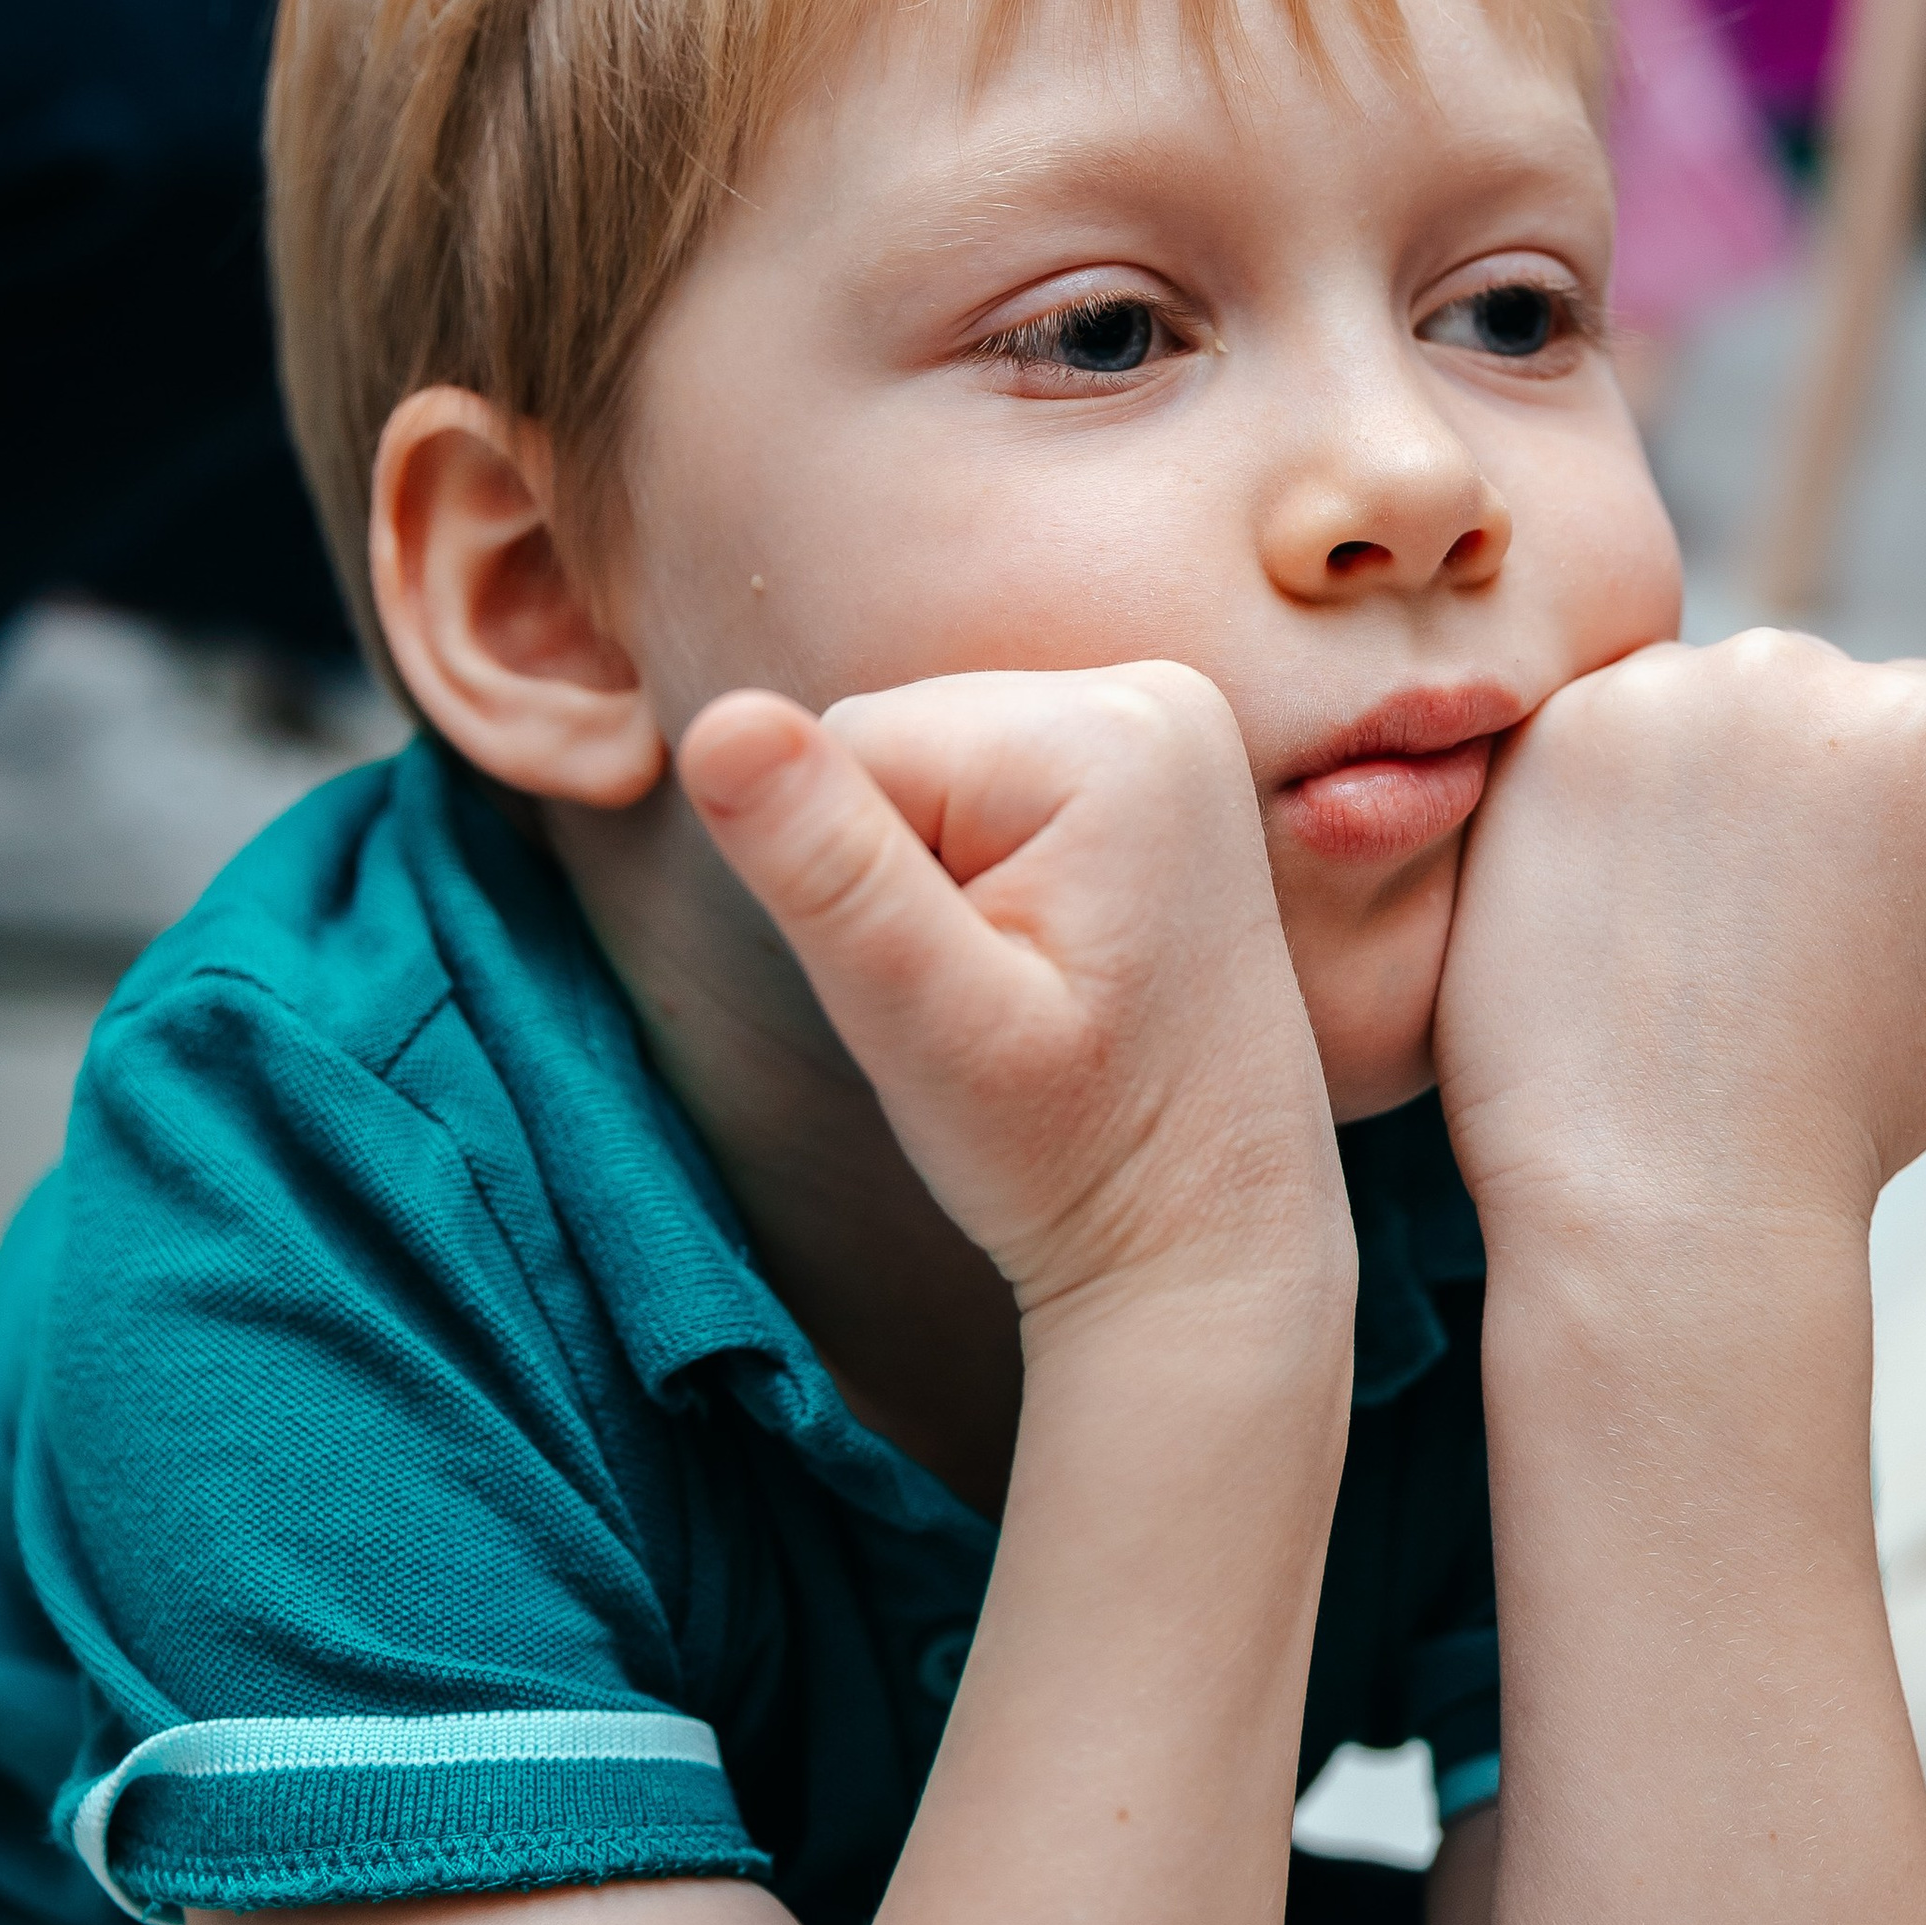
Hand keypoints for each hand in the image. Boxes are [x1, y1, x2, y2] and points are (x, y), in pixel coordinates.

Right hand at [680, 666, 1344, 1318]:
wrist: (1207, 1232)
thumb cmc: (1076, 1155)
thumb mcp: (931, 1026)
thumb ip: (828, 869)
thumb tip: (717, 723)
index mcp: (1109, 733)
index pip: (845, 745)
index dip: (848, 887)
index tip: (955, 992)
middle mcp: (1151, 692)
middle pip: (891, 743)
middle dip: (897, 877)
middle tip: (988, 1003)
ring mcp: (1164, 722)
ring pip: (929, 767)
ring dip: (936, 881)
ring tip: (1023, 991)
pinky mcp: (1155, 766)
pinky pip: (987, 786)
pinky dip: (983, 873)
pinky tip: (1053, 959)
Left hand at [1434, 632, 1925, 1236]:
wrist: (1665, 1192)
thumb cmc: (1857, 1103)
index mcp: (1916, 717)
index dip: (1914, 847)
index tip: (1862, 944)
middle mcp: (1778, 671)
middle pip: (1816, 704)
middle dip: (1809, 802)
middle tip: (1774, 951)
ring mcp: (1640, 701)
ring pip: (1702, 714)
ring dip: (1703, 793)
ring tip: (1693, 942)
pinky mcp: (1534, 750)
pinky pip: (1598, 749)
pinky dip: (1606, 814)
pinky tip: (1617, 921)